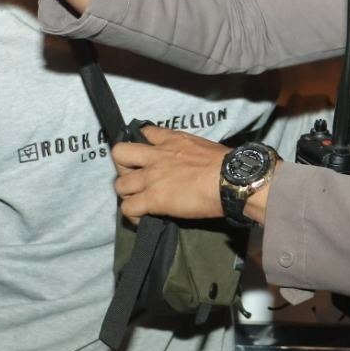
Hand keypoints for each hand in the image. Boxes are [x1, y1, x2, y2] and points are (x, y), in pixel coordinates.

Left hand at [112, 126, 229, 221]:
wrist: (230, 179)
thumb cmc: (225, 165)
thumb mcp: (203, 147)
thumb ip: (189, 152)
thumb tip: (190, 165)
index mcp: (171, 140)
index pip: (145, 132)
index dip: (141, 144)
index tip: (145, 155)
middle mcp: (155, 156)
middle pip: (119, 153)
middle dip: (122, 166)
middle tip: (134, 177)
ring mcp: (150, 177)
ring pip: (119, 185)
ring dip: (127, 194)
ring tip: (138, 201)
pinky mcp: (152, 198)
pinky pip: (128, 208)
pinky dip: (132, 215)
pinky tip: (143, 217)